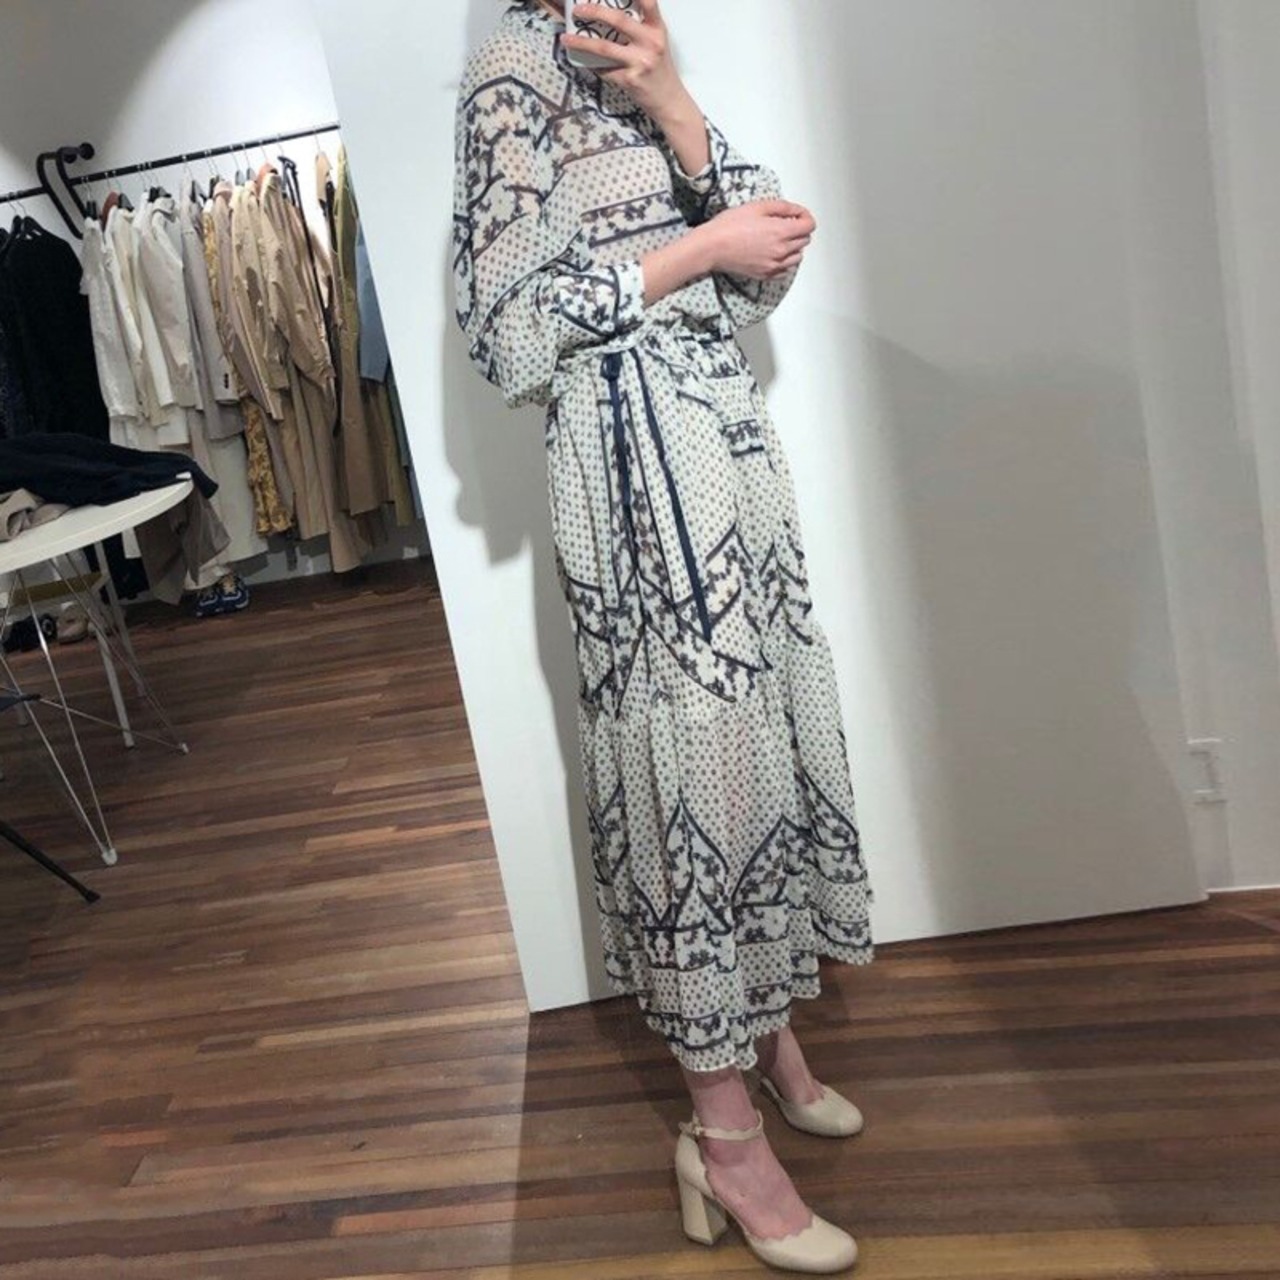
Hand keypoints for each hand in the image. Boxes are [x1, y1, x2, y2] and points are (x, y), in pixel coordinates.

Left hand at [560, 0, 682, 119]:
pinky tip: (582, 61)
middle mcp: (650, 43)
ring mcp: (639, 62)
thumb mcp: (656, 43)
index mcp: (657, 30)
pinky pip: (604, 69)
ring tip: (566, 38)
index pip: (648, 2)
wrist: (669, 101)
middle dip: (595, 12)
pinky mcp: (629, 80)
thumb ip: (640, 27)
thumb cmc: (660, 70)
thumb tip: (609, 16)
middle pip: (619, 21)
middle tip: (578, 10)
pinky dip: (591, 65)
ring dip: (581, 42)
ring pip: (604, 48)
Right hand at [703, 200, 816, 279]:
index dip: (805, 217)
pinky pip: (786, 270)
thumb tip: (796, 210)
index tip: (796, 215)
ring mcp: (774, 265)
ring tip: (778, 239)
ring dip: (793, 246)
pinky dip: (785, 261)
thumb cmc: (730, 225)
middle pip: (805, 240)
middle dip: (798, 230)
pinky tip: (774, 253)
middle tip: (783, 223)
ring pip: (798, 257)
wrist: (712, 247)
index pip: (809, 226)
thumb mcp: (757, 206)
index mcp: (781, 231)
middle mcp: (781, 251)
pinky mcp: (766, 275)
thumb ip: (782, 207)